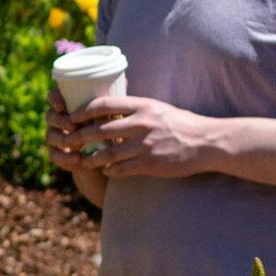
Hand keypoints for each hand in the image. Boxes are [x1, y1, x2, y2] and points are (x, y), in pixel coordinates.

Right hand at [45, 89, 106, 177]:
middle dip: (59, 121)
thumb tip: (124, 78)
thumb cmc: (109, 127)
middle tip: (73, 126)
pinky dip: (66, 158)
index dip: (54, 99)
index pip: (54, 96)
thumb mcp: (112, 112)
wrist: (107, 156)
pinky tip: (77, 159)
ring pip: (50, 136)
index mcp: (69, 104)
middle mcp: (59, 118)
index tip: (63, 105)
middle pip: (50, 115)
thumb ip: (113, 98)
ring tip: (77, 144)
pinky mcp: (59, 154)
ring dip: (62, 139)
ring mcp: (57, 136)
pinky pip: (55, 156)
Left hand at [69, 92, 222, 180]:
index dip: (83, 111)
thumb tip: (109, 110)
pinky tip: (106, 171)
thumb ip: (134, 109)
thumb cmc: (181, 123)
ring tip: (84, 160)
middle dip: (80, 137)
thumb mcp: (157, 108)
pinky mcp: (150, 164)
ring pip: (107, 154)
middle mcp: (141, 124)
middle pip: (100, 130)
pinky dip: (110, 171)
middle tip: (69, 140)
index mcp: (142, 106)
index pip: (103, 105)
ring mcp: (145, 145)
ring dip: (92, 158)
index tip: (72, 116)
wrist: (207, 142)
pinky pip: (121, 169)